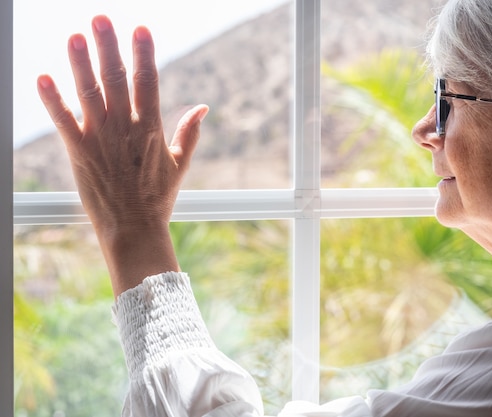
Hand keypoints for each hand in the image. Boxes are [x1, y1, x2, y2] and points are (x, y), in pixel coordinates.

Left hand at [37, 15, 208, 294]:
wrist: (135, 229)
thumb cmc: (158, 199)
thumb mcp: (180, 164)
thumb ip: (190, 133)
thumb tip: (204, 108)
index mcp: (151, 128)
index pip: (148, 82)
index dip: (143, 54)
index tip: (140, 28)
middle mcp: (126, 128)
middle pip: (116, 79)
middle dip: (109, 47)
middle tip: (100, 19)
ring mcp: (102, 140)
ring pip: (90, 94)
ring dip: (81, 63)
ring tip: (74, 36)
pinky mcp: (80, 153)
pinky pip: (64, 122)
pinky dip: (52, 101)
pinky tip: (42, 77)